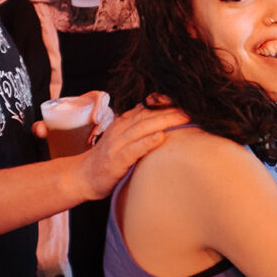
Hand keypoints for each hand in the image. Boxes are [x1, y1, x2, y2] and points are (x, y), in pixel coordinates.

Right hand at [75, 103, 195, 198]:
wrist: (82, 176)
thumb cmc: (107, 158)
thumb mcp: (121, 137)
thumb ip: (137, 126)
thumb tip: (159, 116)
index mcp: (123, 122)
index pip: (147, 108)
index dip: (166, 103)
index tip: (187, 99)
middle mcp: (120, 130)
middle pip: (149, 116)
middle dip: (172, 111)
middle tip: (194, 108)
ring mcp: (117, 145)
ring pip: (143, 129)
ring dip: (164, 122)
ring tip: (184, 118)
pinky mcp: (116, 162)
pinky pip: (133, 150)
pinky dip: (147, 143)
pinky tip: (160, 138)